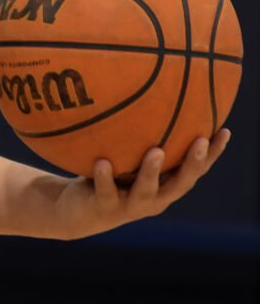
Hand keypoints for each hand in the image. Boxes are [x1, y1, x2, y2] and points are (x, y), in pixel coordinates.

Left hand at [54, 129, 230, 238]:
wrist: (80, 211)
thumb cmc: (112, 176)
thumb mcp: (129, 157)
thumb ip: (141, 138)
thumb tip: (150, 92)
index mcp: (165, 186)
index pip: (195, 170)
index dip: (212, 154)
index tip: (224, 131)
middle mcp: (155, 198)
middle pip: (179, 183)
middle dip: (192, 163)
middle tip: (200, 141)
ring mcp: (130, 205)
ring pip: (145, 190)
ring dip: (151, 171)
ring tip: (156, 151)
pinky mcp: (104, 206)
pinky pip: (105, 190)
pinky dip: (104, 176)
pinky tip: (102, 161)